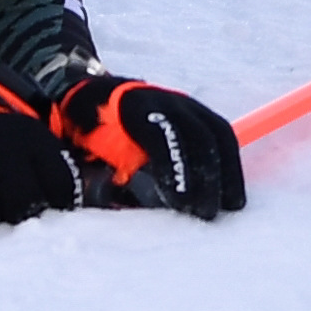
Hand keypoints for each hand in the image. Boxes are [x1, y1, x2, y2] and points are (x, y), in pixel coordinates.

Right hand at [0, 93, 85, 230]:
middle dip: (19, 220)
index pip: (61, 188)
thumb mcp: (23, 140)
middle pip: (25, 207)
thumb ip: (51, 168)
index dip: (57, 210)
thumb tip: (94, 206)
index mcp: (31, 138)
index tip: (47, 218)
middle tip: (10, 221)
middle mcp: (2, 147)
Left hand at [51, 75, 245, 219]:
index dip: (175, 167)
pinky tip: (231, 193)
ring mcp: (181, 103)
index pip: (161, 132)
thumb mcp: (79, 149)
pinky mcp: (195, 112)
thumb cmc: (83, 132)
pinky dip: (229, 163)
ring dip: (227, 171)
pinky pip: (220, 134)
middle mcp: (160, 99)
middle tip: (204, 213)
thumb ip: (92, 175)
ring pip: (215, 132)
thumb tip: (111, 205)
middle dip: (205, 174)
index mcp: (128, 105)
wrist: (90, 98)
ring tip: (229, 206)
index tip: (181, 204)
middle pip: (195, 132)